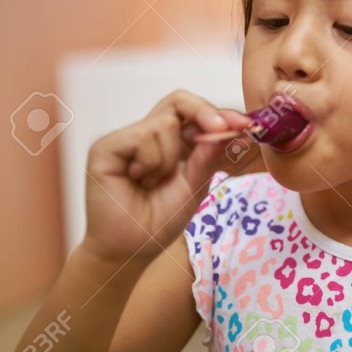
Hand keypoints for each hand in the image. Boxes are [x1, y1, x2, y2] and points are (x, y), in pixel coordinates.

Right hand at [82, 90, 253, 263]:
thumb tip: (232, 128)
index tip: (244, 125)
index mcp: (173, 142)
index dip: (221, 115)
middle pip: (179, 101)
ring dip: (170, 158)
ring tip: (153, 182)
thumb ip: (209, 155)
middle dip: (204, 113)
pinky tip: (138, 179)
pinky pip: (142, 136)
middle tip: (221, 129)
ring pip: (165, 123)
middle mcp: (149, 134)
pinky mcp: (106, 147)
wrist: (131, 250)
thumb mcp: (195, 185)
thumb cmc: (159, 220)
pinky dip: (151, 162)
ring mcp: (127, 139)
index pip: (195, 113)